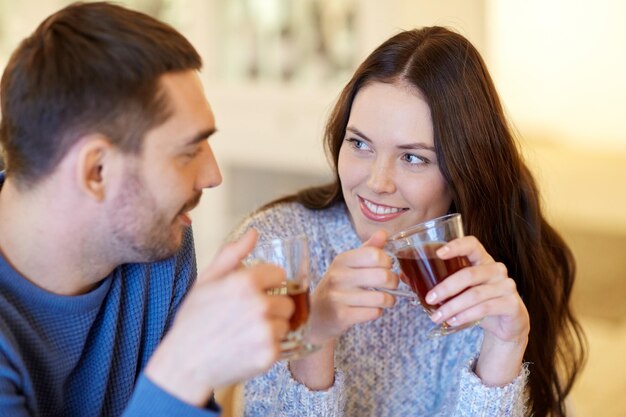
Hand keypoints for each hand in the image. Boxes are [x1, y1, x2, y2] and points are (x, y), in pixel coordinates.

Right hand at [145, 229, 293, 405]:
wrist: (185, 365)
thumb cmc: (193, 321)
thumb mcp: (206, 281)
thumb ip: (232, 254)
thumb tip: (253, 233)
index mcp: (244, 282)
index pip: (279, 274)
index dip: (267, 284)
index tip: (255, 293)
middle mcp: (258, 305)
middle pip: (286, 301)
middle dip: (272, 307)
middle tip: (248, 317)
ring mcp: (265, 331)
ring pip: (285, 323)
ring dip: (272, 328)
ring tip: (247, 334)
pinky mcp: (268, 355)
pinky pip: (281, 345)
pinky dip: (268, 348)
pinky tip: (247, 348)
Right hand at [307, 230, 397, 344]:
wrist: (315, 315)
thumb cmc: (337, 286)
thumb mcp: (348, 265)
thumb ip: (367, 249)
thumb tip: (383, 233)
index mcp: (342, 260)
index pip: (375, 255)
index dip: (388, 262)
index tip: (386, 267)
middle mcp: (338, 276)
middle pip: (383, 276)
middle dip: (393, 281)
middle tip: (390, 284)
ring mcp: (339, 297)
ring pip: (382, 297)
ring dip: (389, 300)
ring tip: (384, 299)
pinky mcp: (342, 316)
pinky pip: (374, 313)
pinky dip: (378, 312)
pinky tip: (370, 309)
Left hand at [426, 236, 529, 384]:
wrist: (507, 325)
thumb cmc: (479, 301)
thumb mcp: (460, 289)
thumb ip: (438, 280)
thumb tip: (404, 275)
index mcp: (482, 260)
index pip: (472, 244)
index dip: (456, 246)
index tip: (437, 253)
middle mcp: (496, 269)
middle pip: (468, 274)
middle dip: (445, 287)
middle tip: (428, 298)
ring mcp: (506, 286)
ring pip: (475, 294)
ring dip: (452, 307)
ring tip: (436, 317)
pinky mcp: (512, 304)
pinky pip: (485, 308)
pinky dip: (466, 315)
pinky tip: (453, 321)